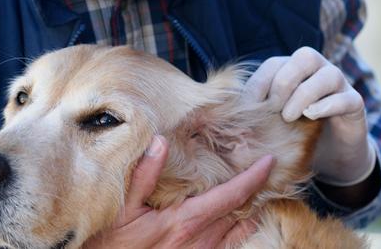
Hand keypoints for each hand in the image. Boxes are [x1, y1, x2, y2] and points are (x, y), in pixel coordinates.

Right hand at [84, 136, 274, 248]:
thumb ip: (143, 175)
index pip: (231, 195)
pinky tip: (243, 217)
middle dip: (256, 188)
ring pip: (237, 228)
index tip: (268, 161)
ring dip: (250, 207)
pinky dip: (241, 227)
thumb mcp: (121, 206)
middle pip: (240, 211)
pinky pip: (229, 244)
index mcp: (184, 221)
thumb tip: (160, 142)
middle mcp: (199, 240)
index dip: (253, 178)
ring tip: (257, 187)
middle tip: (265, 167)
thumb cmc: (112, 241)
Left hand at [247, 47, 375, 185]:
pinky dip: (327, 106)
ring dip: (304, 94)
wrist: (328, 153)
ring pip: (329, 74)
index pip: (274, 64)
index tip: (248, 108)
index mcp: (293, 69)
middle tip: (273, 108)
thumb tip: (226, 115)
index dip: (259, 84)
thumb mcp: (270, 120)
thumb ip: (254, 111)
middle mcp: (318, 70)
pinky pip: (346, 98)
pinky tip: (312, 116)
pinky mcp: (355, 105)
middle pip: (305, 56)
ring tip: (289, 117)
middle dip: (284, 82)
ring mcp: (340, 85)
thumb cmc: (293, 131)